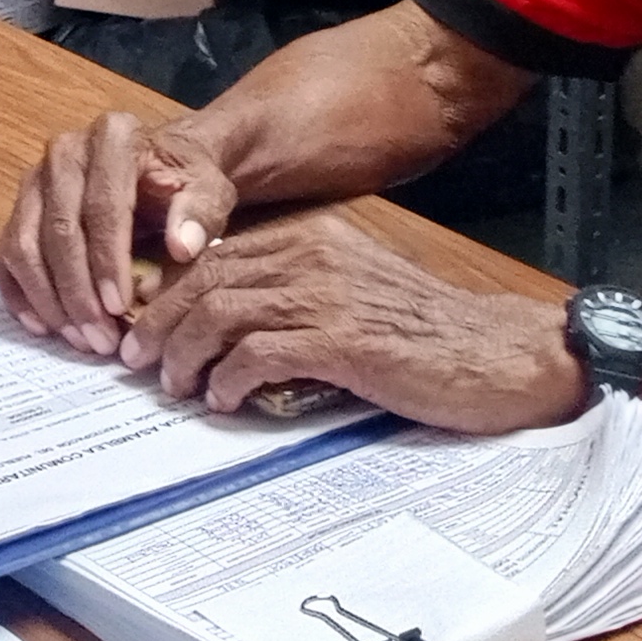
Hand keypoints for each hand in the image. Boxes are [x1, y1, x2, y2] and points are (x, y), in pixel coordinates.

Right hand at [0, 110, 240, 355]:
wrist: (164, 165)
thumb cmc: (185, 180)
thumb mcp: (208, 190)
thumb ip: (199, 214)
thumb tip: (182, 246)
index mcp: (112, 137)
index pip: (103, 205)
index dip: (108, 261)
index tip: (120, 307)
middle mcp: (64, 151)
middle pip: (58, 229)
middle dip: (77, 293)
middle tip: (101, 339)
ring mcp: (35, 180)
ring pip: (24, 246)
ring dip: (50, 301)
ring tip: (82, 339)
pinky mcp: (19, 208)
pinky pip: (5, 256)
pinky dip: (21, 295)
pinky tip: (46, 327)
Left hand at [122, 212, 587, 435]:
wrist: (501, 355)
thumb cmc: (427, 335)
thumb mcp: (352, 296)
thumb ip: (295, 297)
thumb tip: (227, 326)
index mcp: (313, 239)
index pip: (213, 257)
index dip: (167, 295)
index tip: (144, 330)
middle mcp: (314, 255)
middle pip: (204, 281)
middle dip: (160, 325)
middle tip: (140, 364)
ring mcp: (329, 296)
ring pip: (222, 313)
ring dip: (185, 355)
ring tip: (176, 387)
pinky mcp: (345, 341)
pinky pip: (260, 353)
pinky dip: (229, 379)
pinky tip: (225, 401)